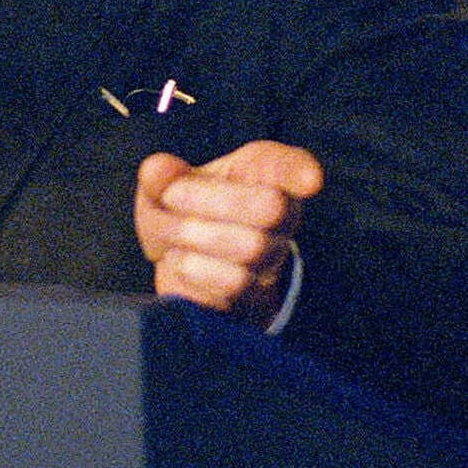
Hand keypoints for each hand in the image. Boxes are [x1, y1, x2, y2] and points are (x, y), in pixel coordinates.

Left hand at [135, 139, 323, 324]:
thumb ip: (162, 175)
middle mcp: (281, 218)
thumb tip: (157, 171)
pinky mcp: (252, 300)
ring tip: (172, 234)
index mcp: (265, 176)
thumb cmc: (184, 212)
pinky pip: (231, 287)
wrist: (188, 260)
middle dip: (208, 200)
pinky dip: (195, 272)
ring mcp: (270, 261)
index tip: (310, 181)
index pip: (292, 167)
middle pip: (272, 208)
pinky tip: (182, 261)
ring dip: (194, 238)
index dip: (301, 172)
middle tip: (172, 197)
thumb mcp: (168, 185)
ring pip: (251, 248)